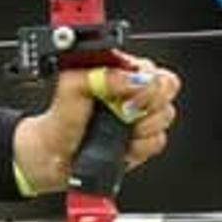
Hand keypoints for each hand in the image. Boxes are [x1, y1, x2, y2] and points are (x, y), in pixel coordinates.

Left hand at [11, 56, 180, 194]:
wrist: (54, 154)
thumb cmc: (61, 118)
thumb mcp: (72, 85)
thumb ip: (101, 74)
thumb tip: (130, 78)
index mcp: (120, 71)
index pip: (152, 67)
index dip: (148, 80)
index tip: (128, 93)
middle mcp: (134, 92)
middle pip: (167, 88)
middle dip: (149, 102)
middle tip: (126, 111)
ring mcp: (140, 118)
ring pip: (165, 116)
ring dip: (142, 125)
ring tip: (118, 128)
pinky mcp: (143, 142)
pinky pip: (157, 141)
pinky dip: (139, 145)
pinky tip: (122, 144)